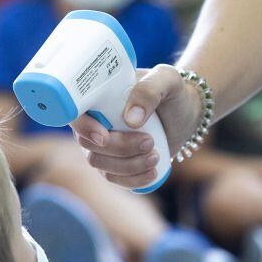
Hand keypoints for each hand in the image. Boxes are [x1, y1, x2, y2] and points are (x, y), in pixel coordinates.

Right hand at [69, 65, 200, 188]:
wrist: (186, 114)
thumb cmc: (173, 92)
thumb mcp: (167, 80)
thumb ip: (148, 91)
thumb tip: (130, 119)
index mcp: (98, 98)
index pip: (74, 114)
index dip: (83, 129)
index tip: (105, 136)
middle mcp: (95, 122)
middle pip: (88, 146)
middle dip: (118, 149)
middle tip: (149, 142)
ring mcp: (103, 146)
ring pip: (101, 165)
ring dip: (129, 166)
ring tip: (156, 156)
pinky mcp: (116, 164)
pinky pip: (114, 179)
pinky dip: (133, 180)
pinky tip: (153, 173)